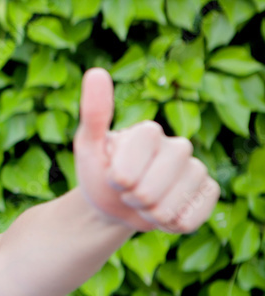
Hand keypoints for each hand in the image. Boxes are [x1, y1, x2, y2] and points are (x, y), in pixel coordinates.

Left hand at [73, 68, 219, 232]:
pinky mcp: (208, 191)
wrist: (113, 203)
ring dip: (149, 214)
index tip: (112, 175)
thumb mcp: (88, 146)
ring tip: (142, 201)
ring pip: (169, 208)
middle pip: (149, 192)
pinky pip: (190, 218)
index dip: (116, 181)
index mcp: (149, 132)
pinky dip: (170, 224)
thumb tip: (95, 71)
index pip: (127, 172)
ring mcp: (196, 169)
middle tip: (127, 190)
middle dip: (131, 199)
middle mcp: (178, 146)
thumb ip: (94, 113)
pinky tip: (163, 212)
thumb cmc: (99, 171)